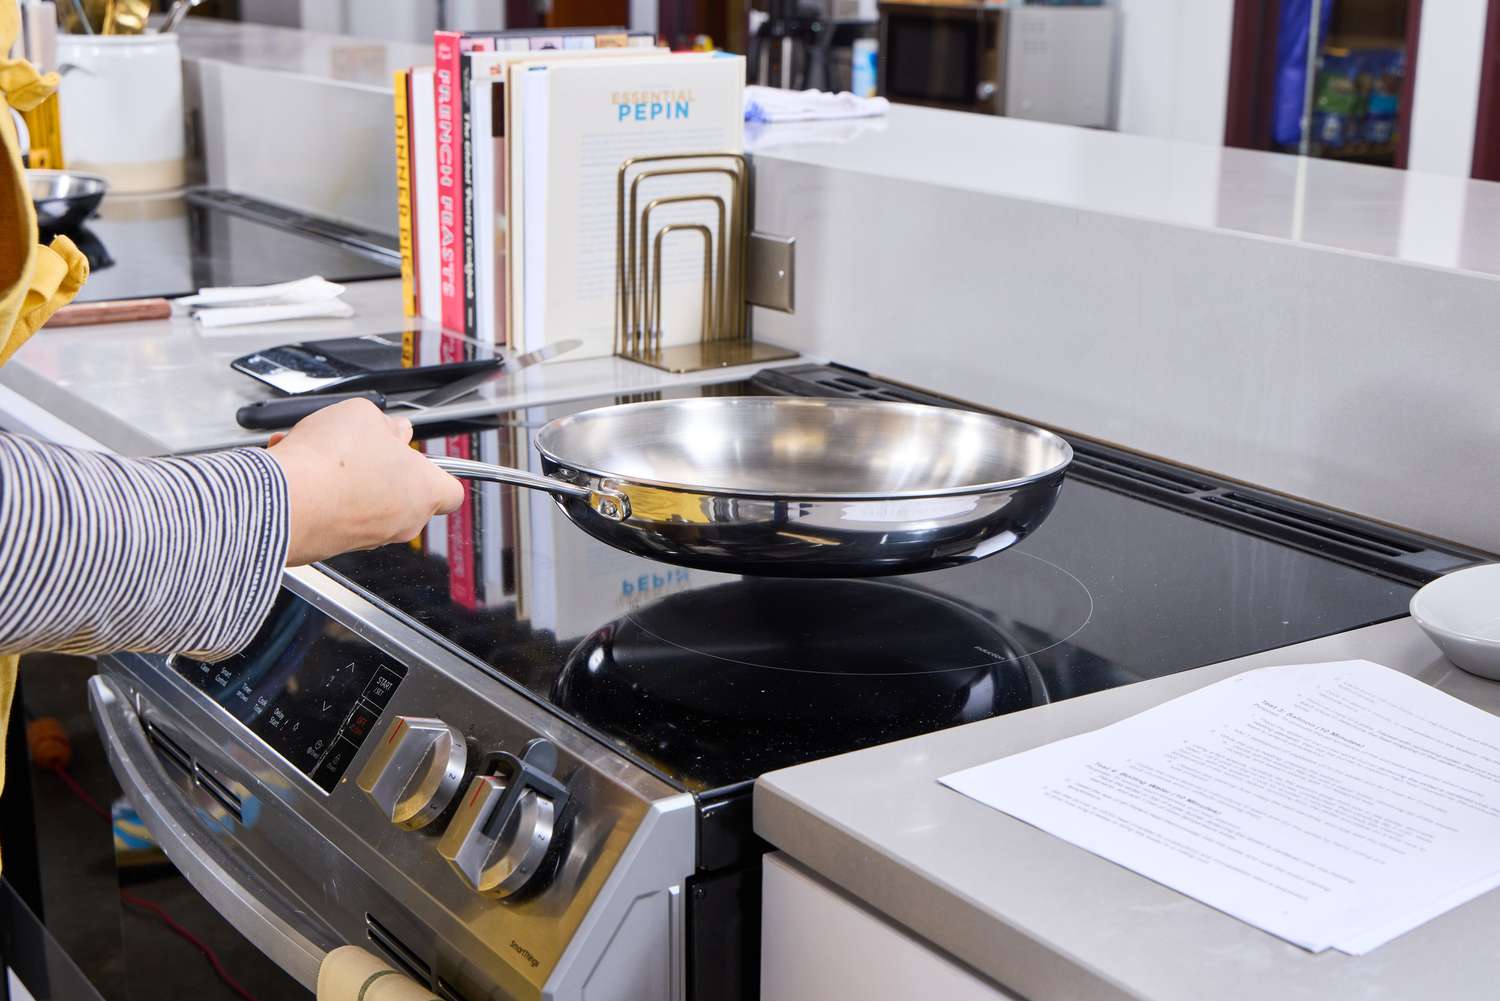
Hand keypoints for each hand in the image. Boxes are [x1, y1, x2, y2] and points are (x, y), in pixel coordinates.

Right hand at [267, 399, 463, 565]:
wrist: (283, 502)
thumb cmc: (330, 464)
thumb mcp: (363, 415)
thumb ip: (384, 423)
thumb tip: (390, 429)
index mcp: (424, 491)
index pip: (451, 491)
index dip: (436, 470)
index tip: (419, 456)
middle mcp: (402, 522)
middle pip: (404, 492)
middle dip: (382, 466)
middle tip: (362, 445)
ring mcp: (368, 538)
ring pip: (364, 502)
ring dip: (346, 477)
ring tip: (320, 453)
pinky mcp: (334, 546)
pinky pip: (333, 514)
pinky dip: (320, 493)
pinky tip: (300, 470)